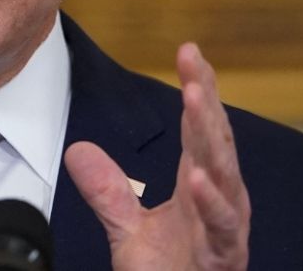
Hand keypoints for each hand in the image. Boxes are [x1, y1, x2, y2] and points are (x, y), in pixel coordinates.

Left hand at [65, 43, 249, 270]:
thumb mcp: (128, 230)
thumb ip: (107, 191)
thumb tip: (77, 150)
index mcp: (201, 185)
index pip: (200, 128)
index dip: (198, 88)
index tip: (189, 51)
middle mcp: (220, 199)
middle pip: (215, 139)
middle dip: (205, 98)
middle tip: (193, 60)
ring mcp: (226, 226)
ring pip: (224, 173)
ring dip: (210, 134)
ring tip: (195, 97)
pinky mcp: (225, 255)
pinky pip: (223, 226)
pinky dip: (213, 202)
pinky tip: (199, 179)